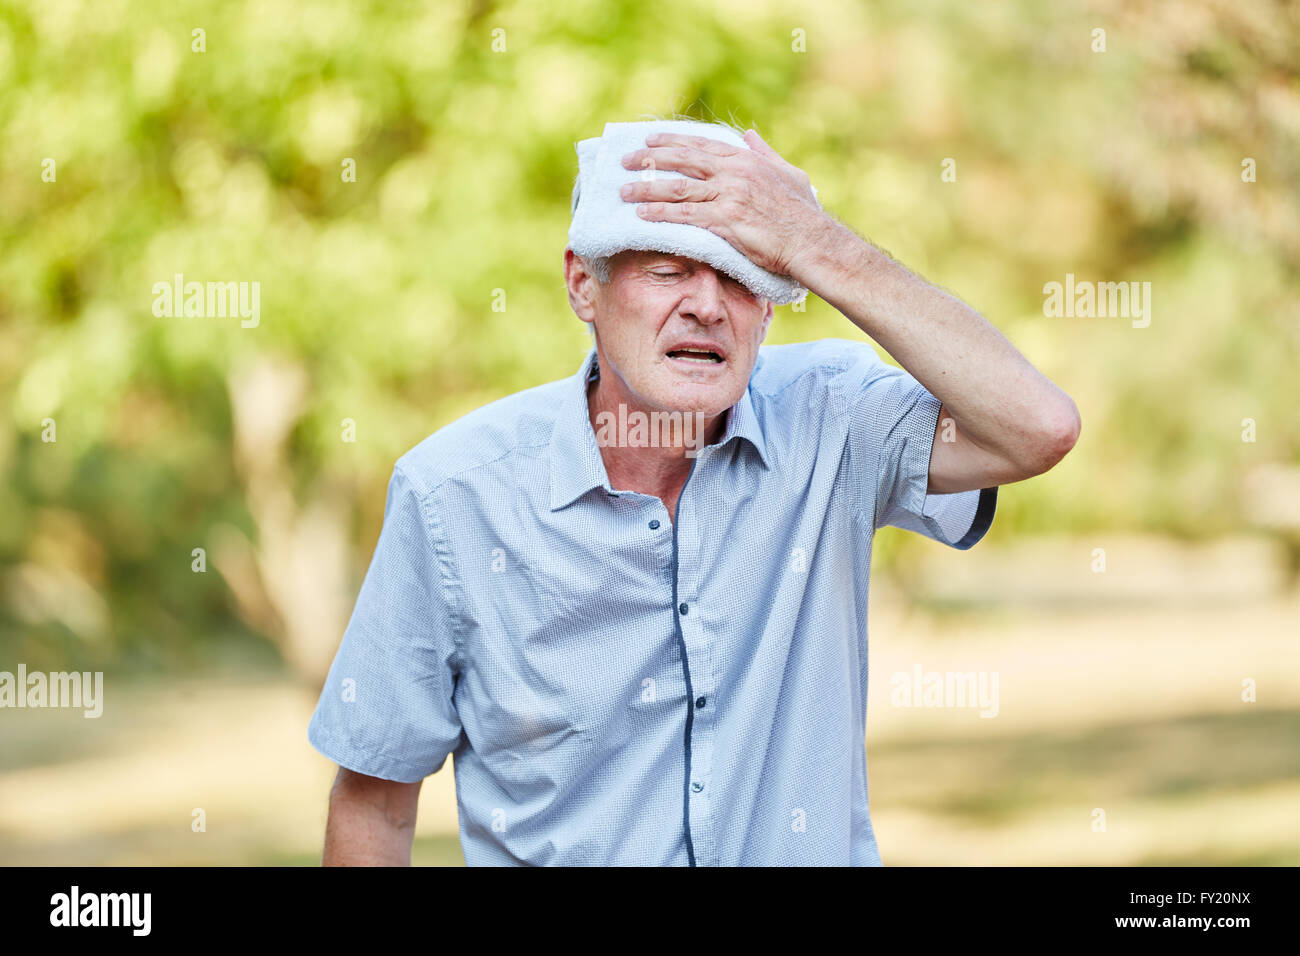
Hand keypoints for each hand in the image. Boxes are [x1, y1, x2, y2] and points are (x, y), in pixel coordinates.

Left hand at [619, 129, 829, 280]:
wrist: (812, 241)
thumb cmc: (804, 213)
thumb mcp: (789, 173)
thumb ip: (766, 153)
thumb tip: (750, 135)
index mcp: (746, 160)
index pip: (701, 145)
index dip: (672, 141)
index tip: (649, 140)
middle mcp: (733, 172)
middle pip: (682, 160)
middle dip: (649, 159)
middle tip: (625, 161)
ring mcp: (728, 196)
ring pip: (677, 188)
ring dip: (647, 189)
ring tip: (624, 192)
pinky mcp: (725, 221)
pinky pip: (685, 216)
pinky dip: (661, 215)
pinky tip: (642, 216)